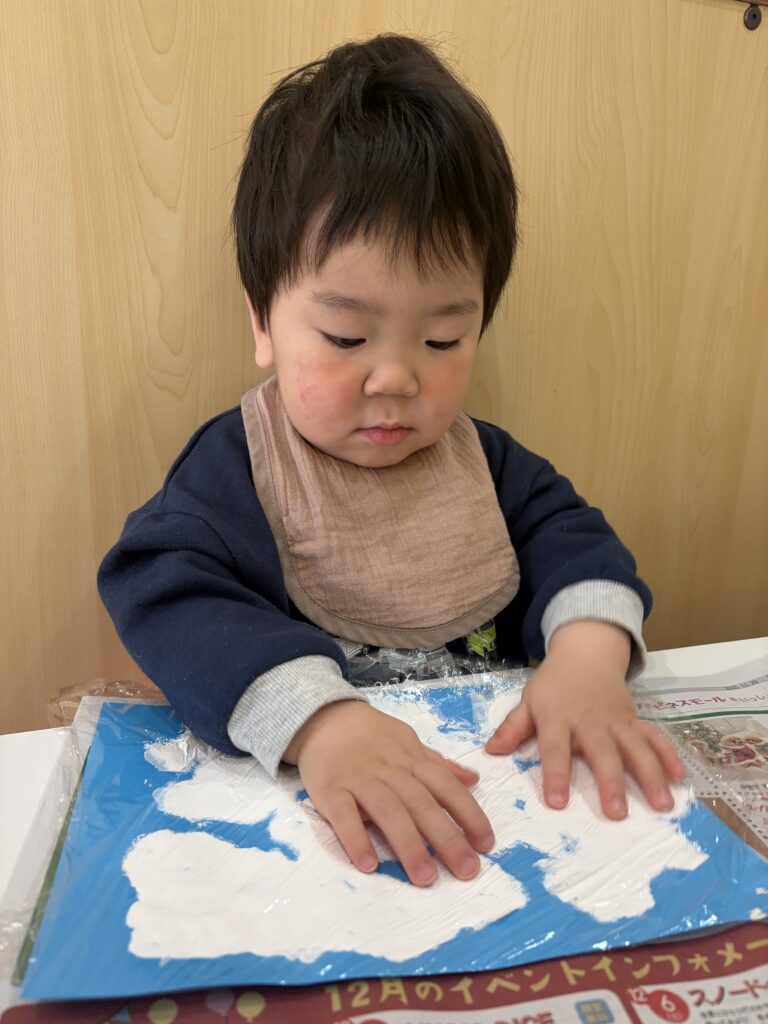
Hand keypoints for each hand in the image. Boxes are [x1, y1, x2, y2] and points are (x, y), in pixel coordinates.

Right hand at [284, 700, 494, 885]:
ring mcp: (360, 780)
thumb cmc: (372, 736)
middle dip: (447, 838)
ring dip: (409, 845)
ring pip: (388, 812)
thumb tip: (474, 780)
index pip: (447, 787)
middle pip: (422, 804)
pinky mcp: (330, 790)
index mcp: (413, 760)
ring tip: (425, 877)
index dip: (469, 814)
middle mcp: (391, 770)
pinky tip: (368, 865)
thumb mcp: (409, 742)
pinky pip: (344, 816)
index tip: (486, 844)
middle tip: (466, 871)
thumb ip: (439, 765)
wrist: (323, 717)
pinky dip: (356, 839)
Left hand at [485, 621, 684, 817]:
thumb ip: (512, 728)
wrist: (585, 654)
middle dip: (611, 782)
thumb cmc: (553, 685)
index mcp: (558, 718)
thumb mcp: (528, 700)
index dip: (555, 774)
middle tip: (617, 813)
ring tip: (663, 805)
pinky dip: (669, 755)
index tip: (557, 803)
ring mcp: (617, 722)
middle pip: (602, 753)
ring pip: (636, 748)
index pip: (555, 748)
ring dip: (650, 775)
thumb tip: (489, 752)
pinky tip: (681, 778)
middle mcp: (590, 721)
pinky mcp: (635, 721)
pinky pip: (655, 737)